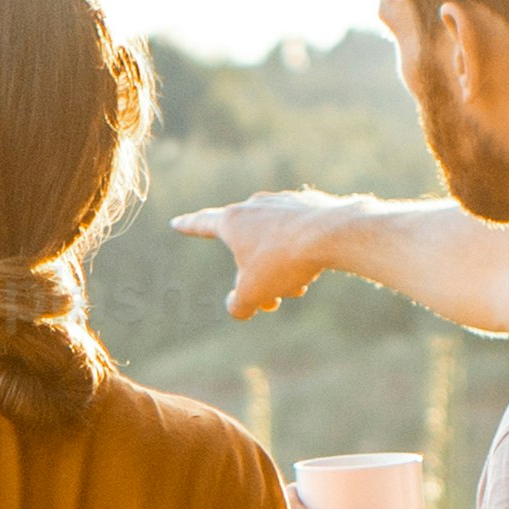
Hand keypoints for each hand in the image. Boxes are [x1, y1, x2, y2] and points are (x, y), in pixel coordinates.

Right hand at [170, 194, 381, 322]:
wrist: (332, 234)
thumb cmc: (283, 261)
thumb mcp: (252, 293)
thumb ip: (238, 305)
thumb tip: (239, 307)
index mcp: (233, 221)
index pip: (202, 224)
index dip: (188, 227)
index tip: (177, 223)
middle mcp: (255, 205)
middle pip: (247, 247)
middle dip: (257, 275)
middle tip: (272, 300)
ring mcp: (284, 201)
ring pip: (275, 244)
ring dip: (282, 269)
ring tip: (299, 286)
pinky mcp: (310, 204)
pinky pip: (298, 234)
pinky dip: (302, 253)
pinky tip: (316, 262)